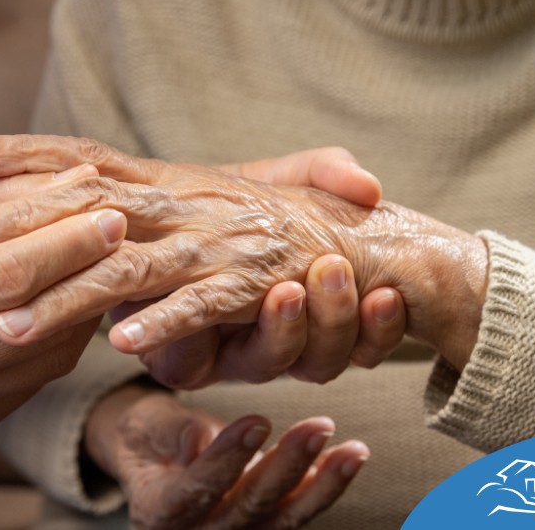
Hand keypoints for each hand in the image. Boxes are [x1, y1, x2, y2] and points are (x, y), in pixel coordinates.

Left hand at [0, 135, 487, 370]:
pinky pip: (201, 306)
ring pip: (128, 269)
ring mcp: (215, 244)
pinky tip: (122, 344)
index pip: (87, 160)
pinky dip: (166, 324)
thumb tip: (77, 191)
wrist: (364, 243)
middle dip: (19, 222)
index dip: (29, 154)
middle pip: (86, 210)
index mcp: (168, 182)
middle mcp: (184, 205)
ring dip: (67, 296)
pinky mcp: (252, 284)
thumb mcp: (203, 200)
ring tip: (10, 321)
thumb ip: (148, 197)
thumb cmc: (273, 225)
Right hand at [0, 166, 124, 433]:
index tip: (112, 211)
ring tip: (100, 260)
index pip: (9, 277)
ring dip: (84, 304)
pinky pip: (40, 375)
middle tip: (126, 230)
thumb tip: (85, 179)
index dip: (67, 244)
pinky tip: (68, 299)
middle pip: (37, 319)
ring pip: (51, 354)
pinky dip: (63, 335)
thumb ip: (5, 199)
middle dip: (88, 270)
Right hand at [85, 385, 368, 529]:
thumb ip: (170, 433)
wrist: (156, 461)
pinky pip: (296, 513)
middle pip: (247, 507)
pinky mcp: (262, 528)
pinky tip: (347, 460)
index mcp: (159, 512)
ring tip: (353, 450)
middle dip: (287, 467)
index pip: (196, 490)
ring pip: (282, 518)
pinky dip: (324, 487)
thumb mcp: (144, 426)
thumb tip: (199, 439)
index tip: (258, 421)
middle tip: (319, 427)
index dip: (227, 459)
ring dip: (322, 484)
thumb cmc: (148, 436)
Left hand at [124, 148, 400, 386]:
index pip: (370, 328)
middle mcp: (280, 336)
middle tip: (342, 280)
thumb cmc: (226, 199)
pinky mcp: (177, 356)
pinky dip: (178, 330)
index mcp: (314, 298)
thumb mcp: (283, 177)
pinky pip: (188, 357)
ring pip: (274, 361)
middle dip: (341, 322)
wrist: (144, 221)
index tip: (390, 296)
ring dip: (284, 328)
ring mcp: (231, 352)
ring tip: (285, 291)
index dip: (384, 323)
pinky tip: (168, 326)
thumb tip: (369, 185)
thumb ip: (327, 172)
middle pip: (329, 355)